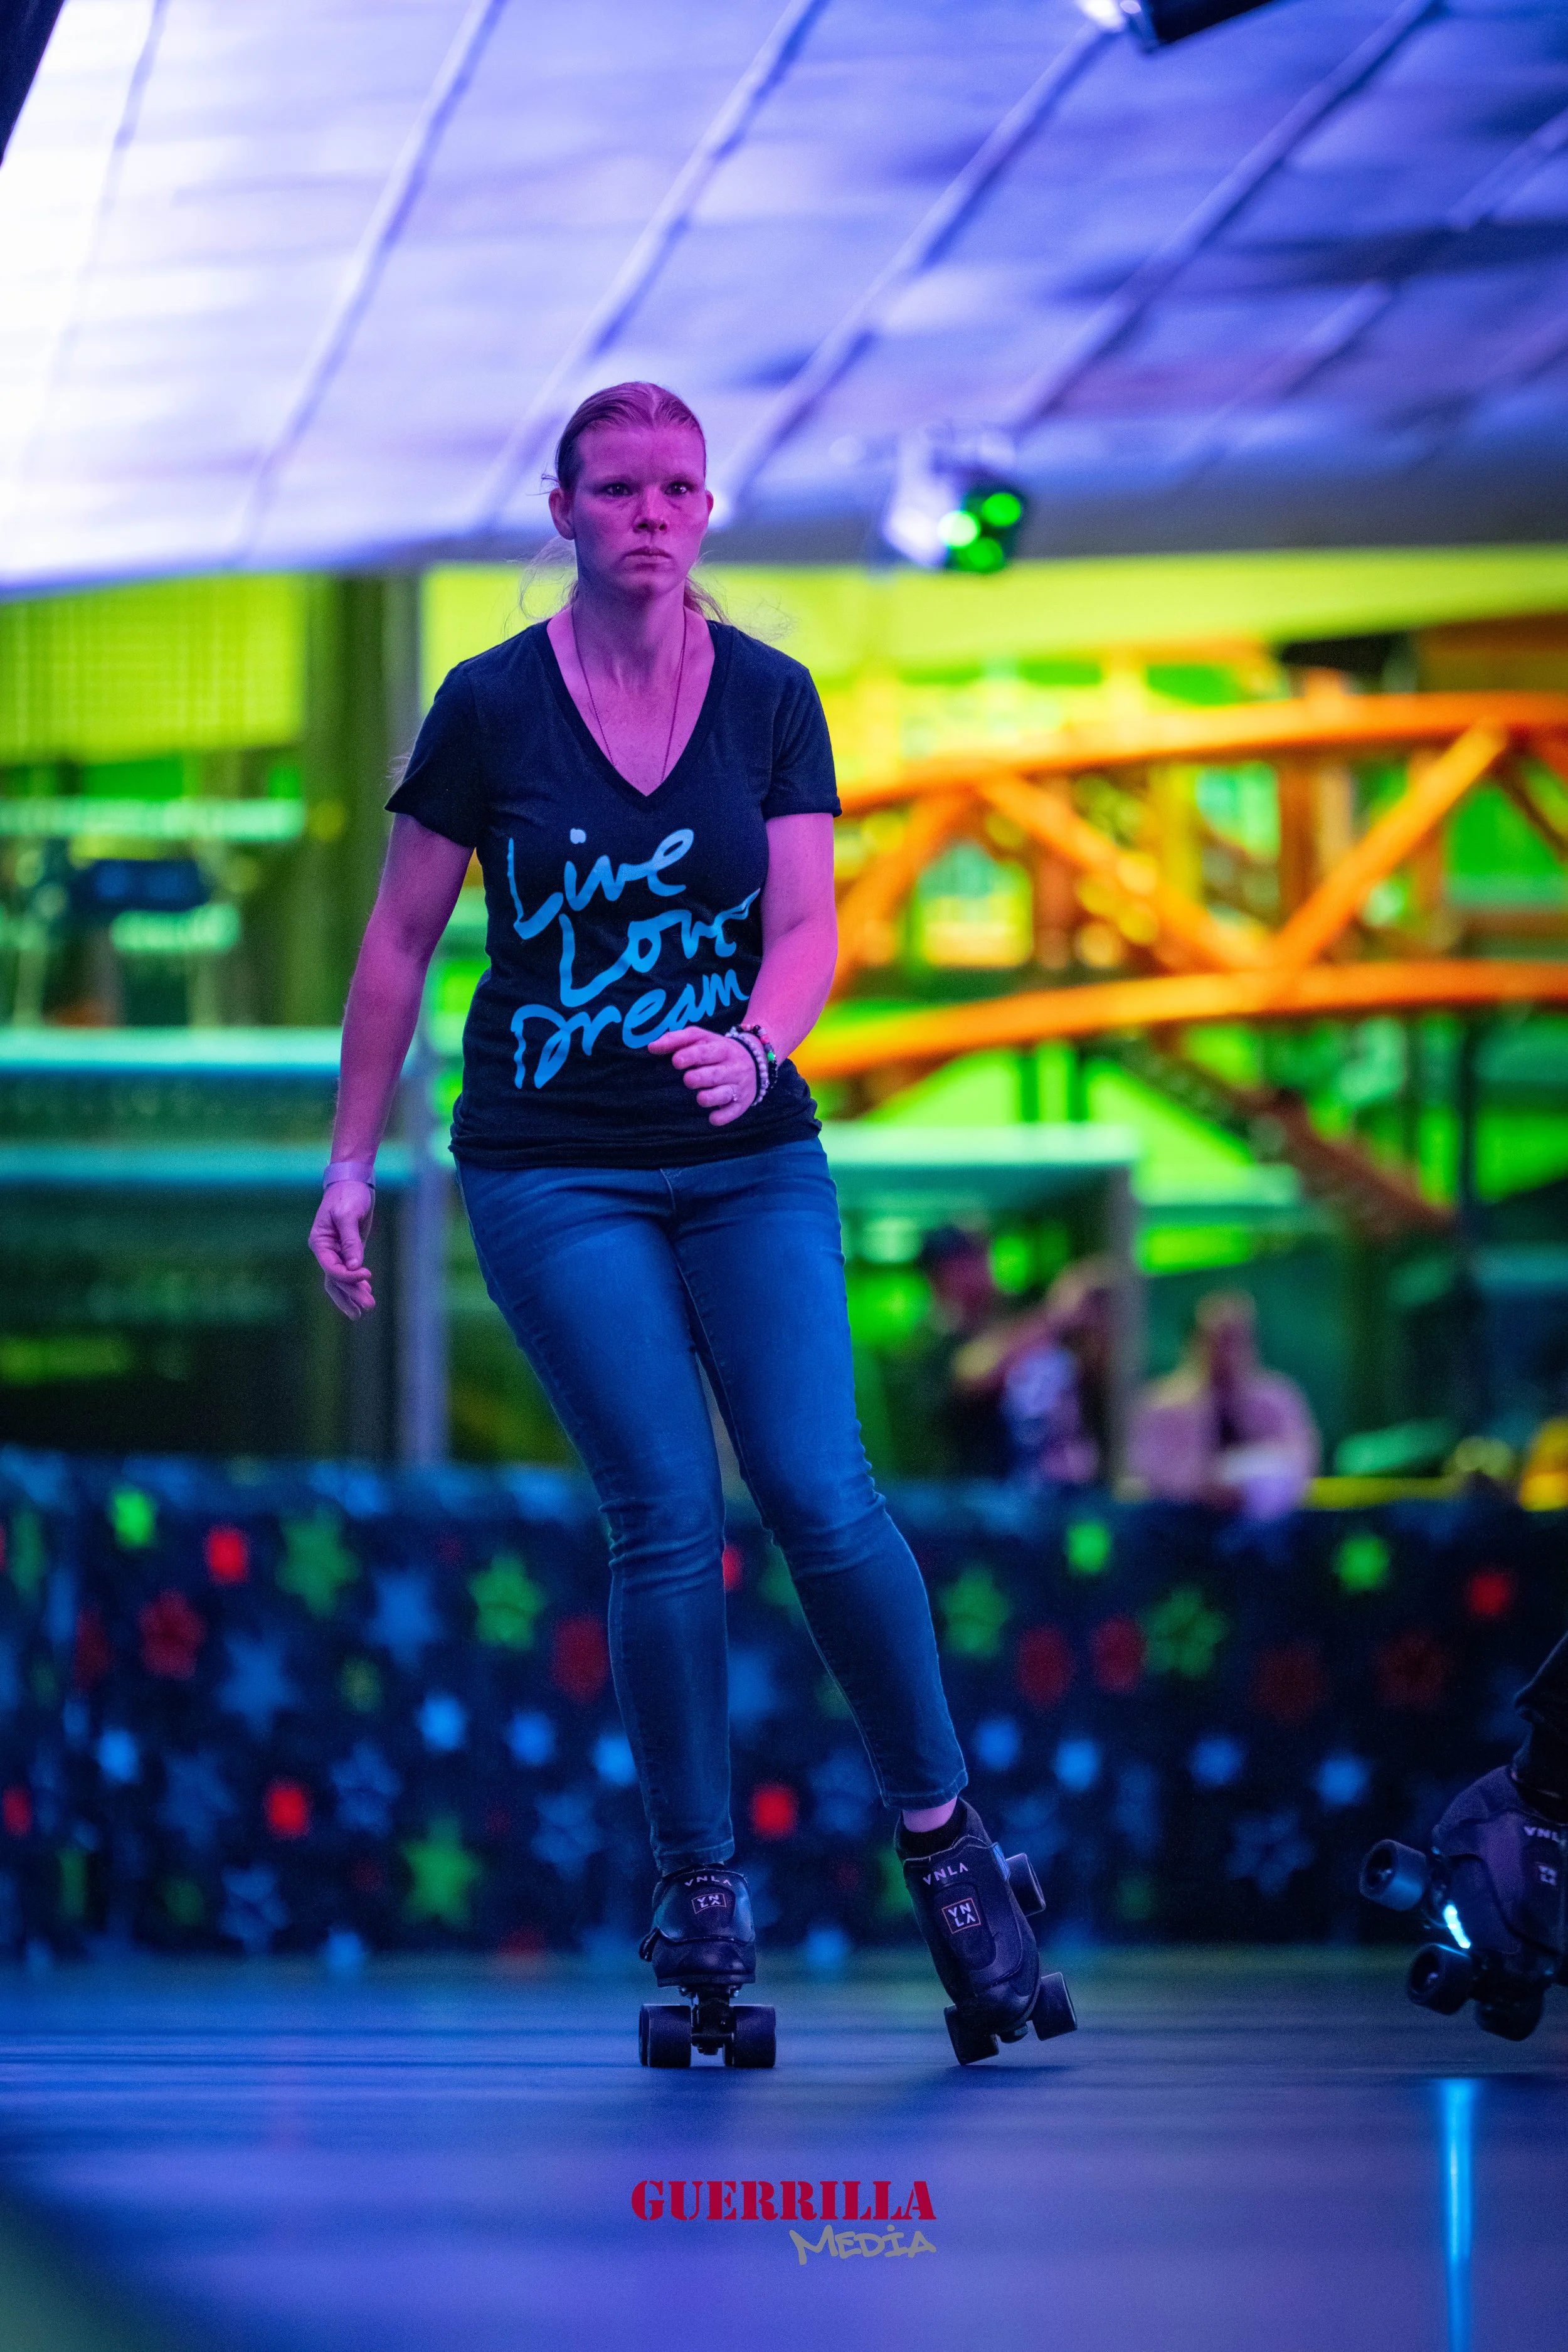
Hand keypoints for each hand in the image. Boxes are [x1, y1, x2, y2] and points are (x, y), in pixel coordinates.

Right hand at [309, 1181, 375, 1316]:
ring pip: (340, 1280)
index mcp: (320, 1242)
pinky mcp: (348, 1249)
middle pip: (334, 1279)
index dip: (348, 1277)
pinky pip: (349, 1271)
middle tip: (367, 1308)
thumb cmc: (348, 1195)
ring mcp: (336, 1251)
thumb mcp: (348, 1215)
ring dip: (353, 1294)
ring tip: (367, 1309)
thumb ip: (350, 1241)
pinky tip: (366, 1292)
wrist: (353, 1181)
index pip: (331, 1268)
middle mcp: (325, 1250)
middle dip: (350, 1294)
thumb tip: (355, 1267)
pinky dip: (356, 1283)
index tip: (366, 1276)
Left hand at [648, 1026, 759, 1124]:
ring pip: (726, 1093)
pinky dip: (723, 1116)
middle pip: (716, 1073)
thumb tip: (652, 1047)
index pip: (706, 1051)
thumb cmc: (716, 1050)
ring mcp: (738, 1086)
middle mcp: (732, 1067)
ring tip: (700, 1098)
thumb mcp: (700, 1038)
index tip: (676, 1061)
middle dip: (701, 1077)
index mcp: (721, 1048)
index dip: (691, 1056)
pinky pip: (733, 1111)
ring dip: (712, 1097)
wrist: (755, 1060)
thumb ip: (676, 1040)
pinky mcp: (741, 1103)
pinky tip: (712, 1118)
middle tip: (688, 1080)